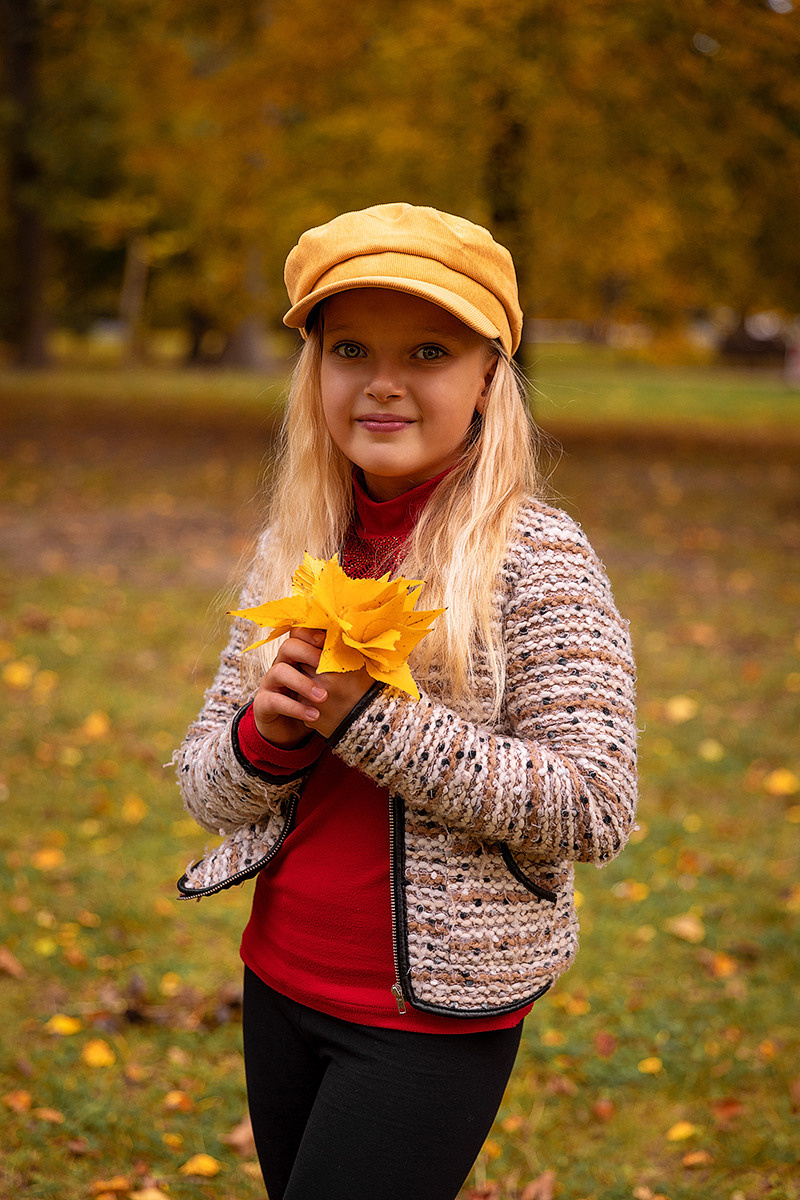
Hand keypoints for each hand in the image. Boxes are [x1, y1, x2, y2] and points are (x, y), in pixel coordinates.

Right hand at [251, 629, 374, 745]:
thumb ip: (338, 667)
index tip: (329, 639)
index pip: (300, 633)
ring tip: (323, 697)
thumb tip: (363, 652)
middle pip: (288, 646)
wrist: (289, 729)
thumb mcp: (326, 683)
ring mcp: (270, 682)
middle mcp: (282, 664)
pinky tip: (314, 716)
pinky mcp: (263, 702)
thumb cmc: (313, 701)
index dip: (313, 633)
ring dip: (303, 683)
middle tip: (325, 667)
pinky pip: (275, 700)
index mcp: (298, 655)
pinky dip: (295, 708)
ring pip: (279, 671)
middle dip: (308, 653)